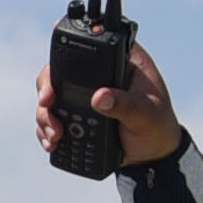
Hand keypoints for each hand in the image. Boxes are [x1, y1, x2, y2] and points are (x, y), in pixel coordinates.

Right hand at [38, 39, 180, 170]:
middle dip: (47, 90)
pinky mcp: (76, 115)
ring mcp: (84, 95)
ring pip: (51, 96)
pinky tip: (52, 142)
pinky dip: (47, 130)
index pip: (91, 48)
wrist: (151, 155)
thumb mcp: (146, 115)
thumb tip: (100, 96)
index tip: (56, 70)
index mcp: (121, 62)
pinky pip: (53, 117)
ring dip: (45, 115)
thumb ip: (126, 104)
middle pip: (60, 71)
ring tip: (55, 134)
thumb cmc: (157, 126)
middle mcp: (99, 75)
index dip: (67, 53)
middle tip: (48, 103)